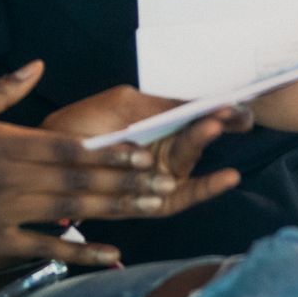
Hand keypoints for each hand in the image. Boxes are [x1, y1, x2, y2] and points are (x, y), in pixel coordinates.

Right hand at [0, 62, 177, 265]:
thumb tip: (39, 65)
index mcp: (2, 143)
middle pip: (76, 180)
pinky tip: (110, 252)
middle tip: (164, 183)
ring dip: (113, 210)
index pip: (66, 147)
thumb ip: (2, 90)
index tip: (140, 150)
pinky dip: (79, 251)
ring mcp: (2, 214)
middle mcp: (8, 180)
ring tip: (150, 208)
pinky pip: (43, 247)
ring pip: (68, 211)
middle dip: (123, 182)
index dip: (106, 151)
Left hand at [43, 86, 247, 216]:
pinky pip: (187, 196)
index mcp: (159, 120)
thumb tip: (199, 98)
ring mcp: (163, 173)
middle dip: (218, 119)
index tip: (242, 94)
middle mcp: (166, 147)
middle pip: (198, 133)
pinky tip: (228, 176)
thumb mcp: (125, 104)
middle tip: (235, 108)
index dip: (218, 105)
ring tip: (217, 123)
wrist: (55, 153)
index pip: (195, 111)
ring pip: (190, 157)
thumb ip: (162, 104)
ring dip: (204, 140)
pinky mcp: (158, 202)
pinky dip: (208, 187)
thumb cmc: (87, 123)